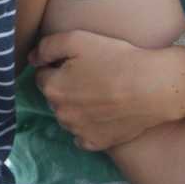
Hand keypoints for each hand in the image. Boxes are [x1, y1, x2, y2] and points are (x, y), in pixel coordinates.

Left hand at [30, 29, 174, 149]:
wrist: (152, 87)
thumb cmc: (114, 58)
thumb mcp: (77, 39)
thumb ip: (47, 47)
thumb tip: (33, 59)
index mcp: (53, 89)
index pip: (43, 75)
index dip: (58, 65)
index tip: (78, 61)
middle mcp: (61, 115)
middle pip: (55, 96)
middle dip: (66, 86)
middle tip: (92, 74)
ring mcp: (78, 133)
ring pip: (68, 115)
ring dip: (76, 106)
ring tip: (100, 92)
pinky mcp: (97, 144)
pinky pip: (82, 136)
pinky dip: (88, 126)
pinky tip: (103, 113)